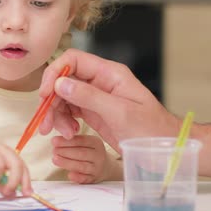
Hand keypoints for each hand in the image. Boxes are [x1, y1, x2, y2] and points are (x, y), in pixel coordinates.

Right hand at [38, 49, 179, 152]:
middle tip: (46, 124)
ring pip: (63, 98)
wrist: (165, 150)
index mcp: (109, 73)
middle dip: (51, 101)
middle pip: (63, 80)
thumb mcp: (120, 113)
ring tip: (64, 134)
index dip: (55, 73)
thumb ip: (89, 97)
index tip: (45, 94)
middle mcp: (100, 82)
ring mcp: (95, 97)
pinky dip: (64, 122)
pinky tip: (70, 133)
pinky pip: (70, 111)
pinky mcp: (93, 113)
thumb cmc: (152, 130)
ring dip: (57, 115)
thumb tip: (60, 84)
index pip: (73, 60)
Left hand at [52, 135, 113, 183]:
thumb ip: (73, 140)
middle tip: (54, 150)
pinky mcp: (94, 179)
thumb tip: (56, 139)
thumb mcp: (86, 143)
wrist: (106, 167)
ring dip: (67, 163)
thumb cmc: (89, 152)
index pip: (81, 141)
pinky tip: (69, 175)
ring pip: (82, 166)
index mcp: (96, 143)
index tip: (54, 141)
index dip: (67, 141)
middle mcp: (99, 155)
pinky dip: (78, 177)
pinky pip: (85, 179)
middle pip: (81, 153)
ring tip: (55, 159)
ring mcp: (97, 168)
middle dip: (65, 151)